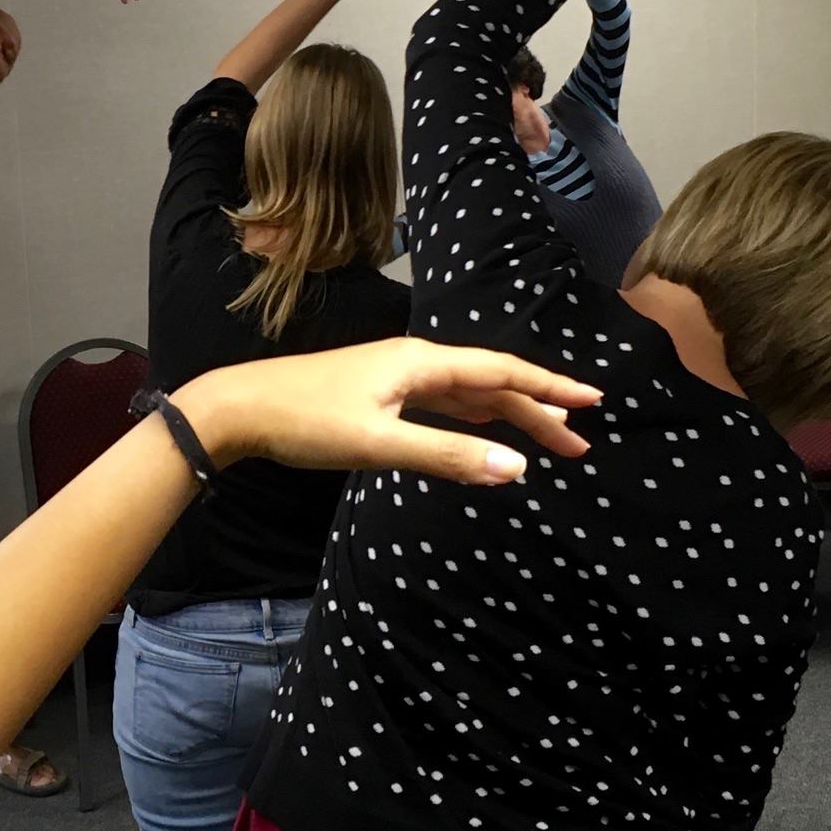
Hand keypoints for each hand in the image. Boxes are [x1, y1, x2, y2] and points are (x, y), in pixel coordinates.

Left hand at [176, 337, 602, 486]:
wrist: (237, 409)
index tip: (593, 401)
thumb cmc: (303, 421)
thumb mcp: (378, 443)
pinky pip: (441, 403)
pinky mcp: (377, 395)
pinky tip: (481, 434)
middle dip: (537, 411)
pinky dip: (471, 419)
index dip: (550, 387)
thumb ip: (446, 456)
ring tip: (545, 440)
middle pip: (490, 383)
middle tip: (578, 444)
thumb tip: (514, 469)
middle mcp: (413, 362)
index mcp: (420, 363)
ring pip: (466, 394)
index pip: (501, 371)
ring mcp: (394, 377)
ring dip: (506, 416)